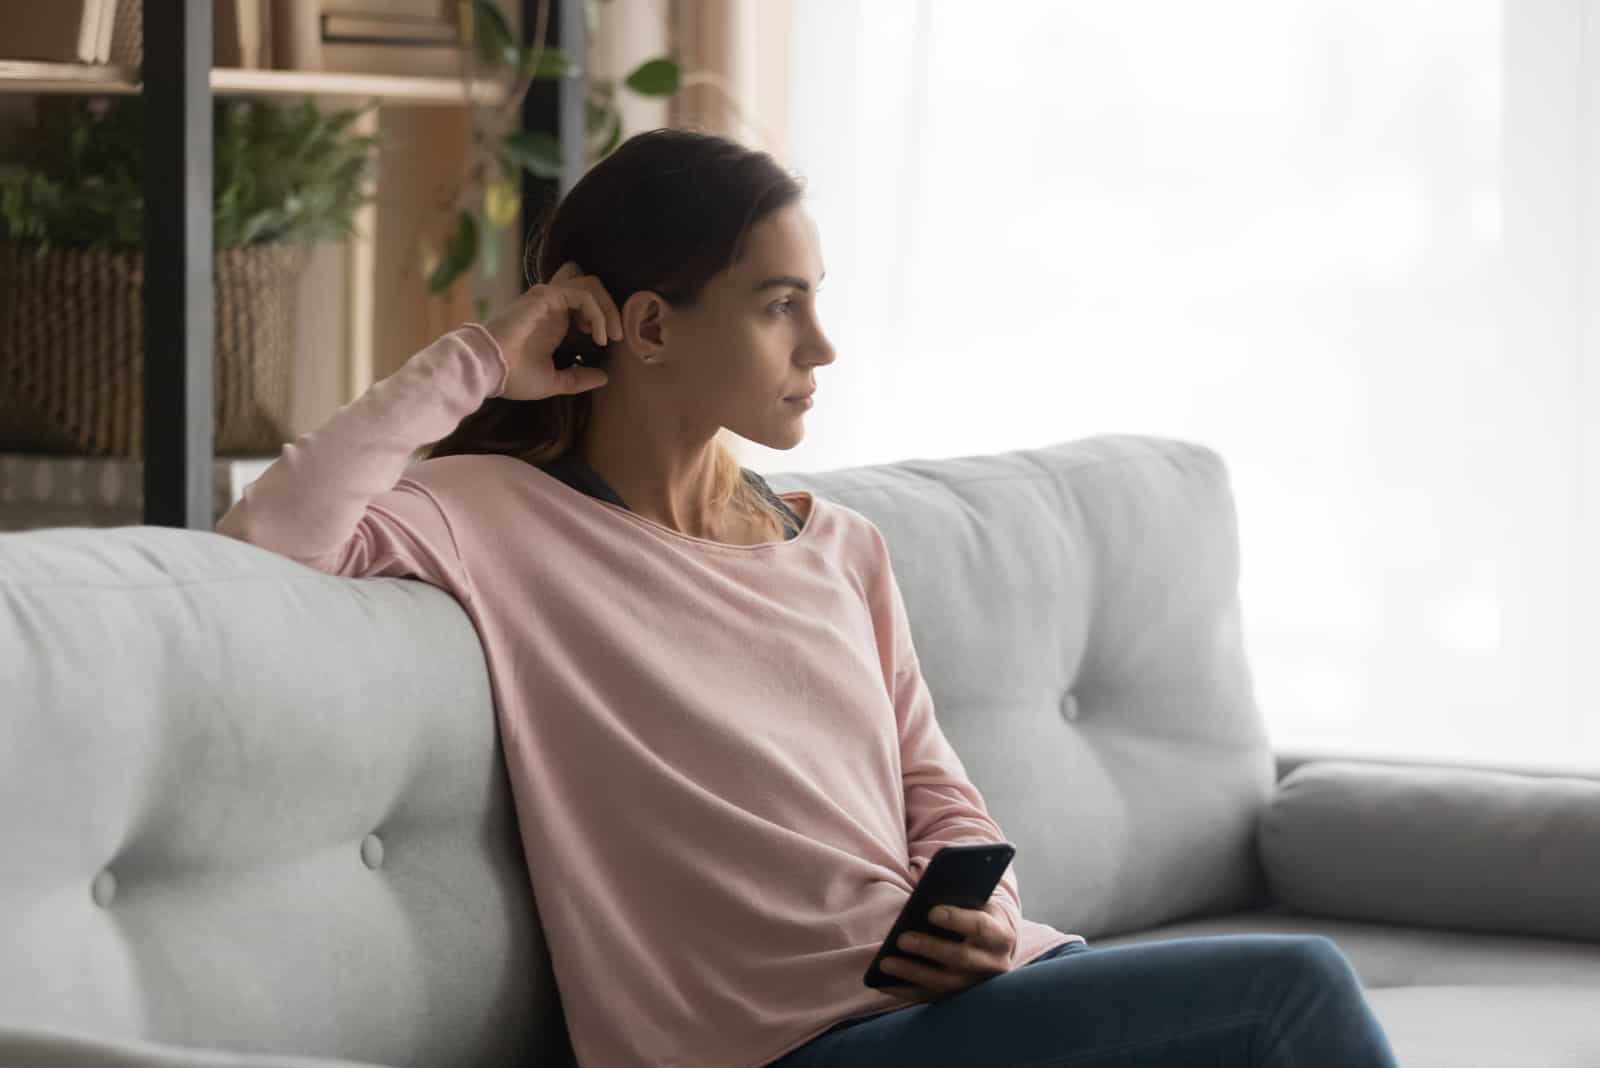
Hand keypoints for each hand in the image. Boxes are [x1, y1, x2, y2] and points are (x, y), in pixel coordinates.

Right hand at [479, 260, 625, 400]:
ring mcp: (550, 298)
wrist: (489, 368)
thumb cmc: (514, 376)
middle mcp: (554, 305)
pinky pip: (583, 295)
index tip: (607, 344)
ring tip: (610, 336)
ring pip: (591, 286)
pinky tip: (597, 335)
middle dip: (611, 310)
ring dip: (607, 309)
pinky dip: (597, 313)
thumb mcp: (554, 381)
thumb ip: (578, 378)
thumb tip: (604, 377)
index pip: (587, 303)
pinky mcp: (546, 295)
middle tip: (617, 337)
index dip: (603, 317)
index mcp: (556, 321)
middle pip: (593, 288)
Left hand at [878, 898, 1018, 1003]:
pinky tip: (883, 983)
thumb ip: (959, 897)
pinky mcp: (958, 998)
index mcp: (1001, 935)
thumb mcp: (978, 902)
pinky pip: (930, 997)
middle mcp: (992, 964)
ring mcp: (976, 985)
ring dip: (912, 973)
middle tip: (901, 938)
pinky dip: (905, 992)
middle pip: (960, 958)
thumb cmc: (979, 915)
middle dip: (929, 948)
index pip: (980, 927)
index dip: (957, 919)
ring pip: (943, 983)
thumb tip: (925, 889)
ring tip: (885, 962)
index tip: (931, 912)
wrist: (996, 946)